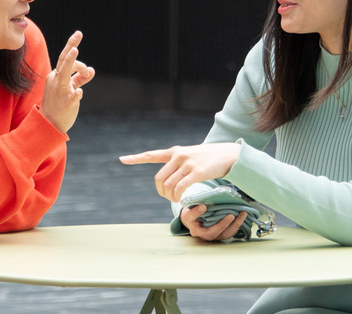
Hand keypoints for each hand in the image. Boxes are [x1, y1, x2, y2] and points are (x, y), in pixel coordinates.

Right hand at [40, 30, 95, 132]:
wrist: (48, 123)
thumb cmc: (58, 103)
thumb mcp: (69, 88)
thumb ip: (80, 78)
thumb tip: (91, 70)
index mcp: (56, 76)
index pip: (64, 58)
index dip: (71, 45)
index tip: (78, 34)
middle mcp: (56, 81)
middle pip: (64, 61)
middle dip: (71, 47)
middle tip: (78, 34)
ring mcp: (60, 92)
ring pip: (65, 74)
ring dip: (73, 64)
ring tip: (78, 55)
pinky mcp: (66, 103)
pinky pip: (72, 96)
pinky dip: (76, 93)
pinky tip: (79, 92)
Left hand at [119, 142, 242, 201]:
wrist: (229, 155)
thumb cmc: (210, 158)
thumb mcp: (191, 156)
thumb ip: (179, 163)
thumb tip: (171, 178)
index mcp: (175, 152)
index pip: (152, 154)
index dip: (135, 158)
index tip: (121, 159)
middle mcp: (178, 156)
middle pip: (159, 179)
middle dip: (161, 192)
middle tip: (168, 198)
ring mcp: (187, 163)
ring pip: (169, 185)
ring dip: (170, 197)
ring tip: (176, 200)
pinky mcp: (197, 172)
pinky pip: (180, 188)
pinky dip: (178, 197)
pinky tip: (182, 199)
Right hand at [181, 204, 248, 241]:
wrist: (195, 221)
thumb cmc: (193, 214)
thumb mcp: (190, 208)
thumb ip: (194, 206)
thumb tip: (203, 206)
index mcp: (192, 224)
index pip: (192, 218)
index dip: (197, 213)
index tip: (203, 207)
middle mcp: (201, 234)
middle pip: (211, 233)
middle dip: (222, 225)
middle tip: (231, 215)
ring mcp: (211, 236)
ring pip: (223, 235)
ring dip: (234, 225)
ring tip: (242, 215)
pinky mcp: (219, 236)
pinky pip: (229, 234)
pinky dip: (236, 227)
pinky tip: (241, 218)